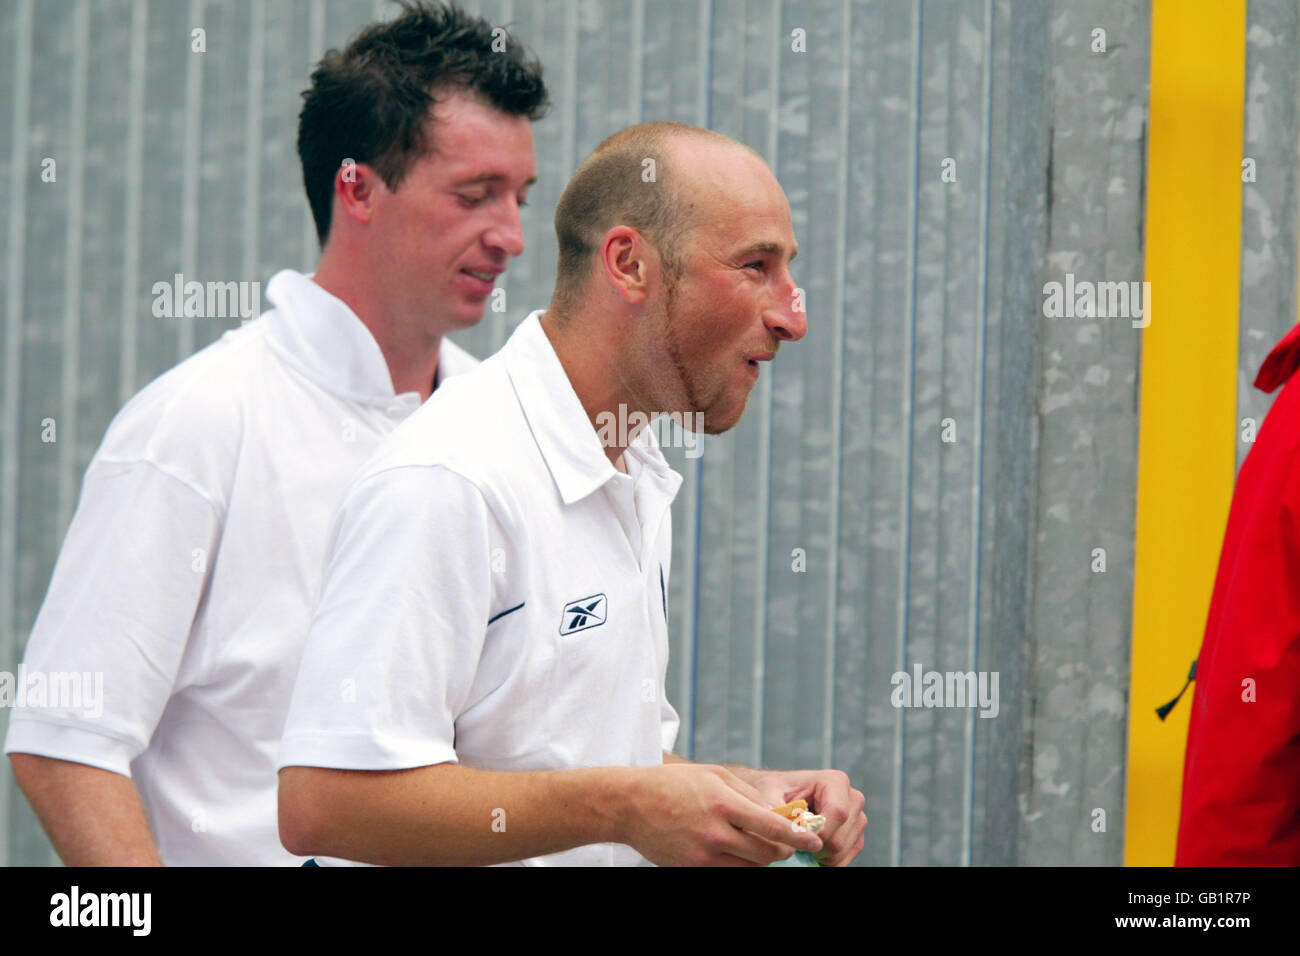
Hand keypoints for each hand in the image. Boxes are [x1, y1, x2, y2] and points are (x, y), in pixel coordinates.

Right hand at [617, 763, 823, 865]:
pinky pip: (728, 872)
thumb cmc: (673, 783)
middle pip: (765, 854)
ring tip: (762, 846)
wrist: (629, 804)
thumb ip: (747, 793)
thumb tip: (777, 812)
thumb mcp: (713, 774)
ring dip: (762, 860)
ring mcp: (703, 854)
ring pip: (749, 868)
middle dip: (782, 851)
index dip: (797, 836)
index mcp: (722, 802)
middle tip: (786, 844)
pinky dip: (740, 865)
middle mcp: (714, 831)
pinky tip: (737, 852)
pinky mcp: (693, 867)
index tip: (813, 840)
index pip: (772, 826)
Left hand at [746, 768, 866, 866]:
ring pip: (842, 852)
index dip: (818, 833)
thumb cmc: (774, 791)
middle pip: (840, 838)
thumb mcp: (768, 793)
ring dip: (819, 856)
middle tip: (794, 843)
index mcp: (836, 781)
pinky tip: (811, 851)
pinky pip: (845, 860)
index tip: (796, 840)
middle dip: (814, 847)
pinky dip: (826, 862)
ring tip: (801, 844)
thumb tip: (781, 831)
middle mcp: (853, 798)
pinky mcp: (855, 837)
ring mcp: (857, 819)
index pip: (838, 813)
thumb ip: (774, 808)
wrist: (779, 795)